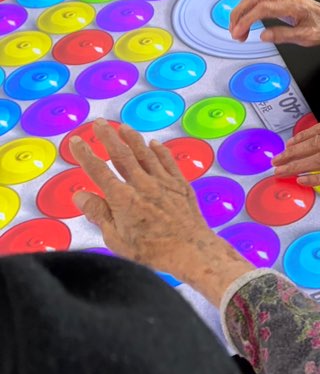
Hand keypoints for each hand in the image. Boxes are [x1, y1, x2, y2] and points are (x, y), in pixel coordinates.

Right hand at [70, 121, 250, 301]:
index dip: (85, 154)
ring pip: (145, 153)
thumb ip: (98, 213)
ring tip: (122, 127)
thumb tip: (79, 195)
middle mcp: (142, 185)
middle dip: (108, 137)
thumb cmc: (151, 250)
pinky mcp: (180, 183)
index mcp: (123, 199)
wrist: (189, 249)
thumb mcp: (116, 238)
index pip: (98, 171)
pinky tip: (153, 144)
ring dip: (133, 138)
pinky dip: (159, 151)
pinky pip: (167, 161)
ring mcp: (163, 181)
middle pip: (122, 155)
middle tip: (99, 123)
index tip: (76, 141)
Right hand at [229, 0, 319, 45]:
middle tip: (234, 32)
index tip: (238, 33)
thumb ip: (284, 35)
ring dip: (243, 11)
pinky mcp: (283, 0)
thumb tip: (263, 36)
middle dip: (239, 13)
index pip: (262, 8)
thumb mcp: (307, 37)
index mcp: (292, 5)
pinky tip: (247, 22)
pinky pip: (261, 0)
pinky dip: (249, 10)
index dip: (246, 20)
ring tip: (238, 30)